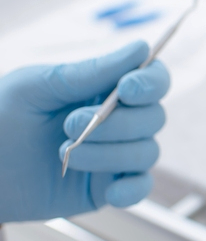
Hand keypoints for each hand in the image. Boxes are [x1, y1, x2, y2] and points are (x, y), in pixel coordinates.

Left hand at [0, 41, 169, 222]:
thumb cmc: (0, 118)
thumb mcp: (37, 87)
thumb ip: (90, 72)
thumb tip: (142, 48)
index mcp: (104, 89)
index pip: (153, 80)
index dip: (152, 82)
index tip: (127, 89)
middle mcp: (118, 120)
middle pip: (154, 117)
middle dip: (117, 123)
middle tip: (70, 125)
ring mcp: (115, 155)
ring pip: (147, 152)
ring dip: (111, 154)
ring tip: (67, 155)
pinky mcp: (106, 187)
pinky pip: (141, 187)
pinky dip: (133, 190)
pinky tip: (109, 192)